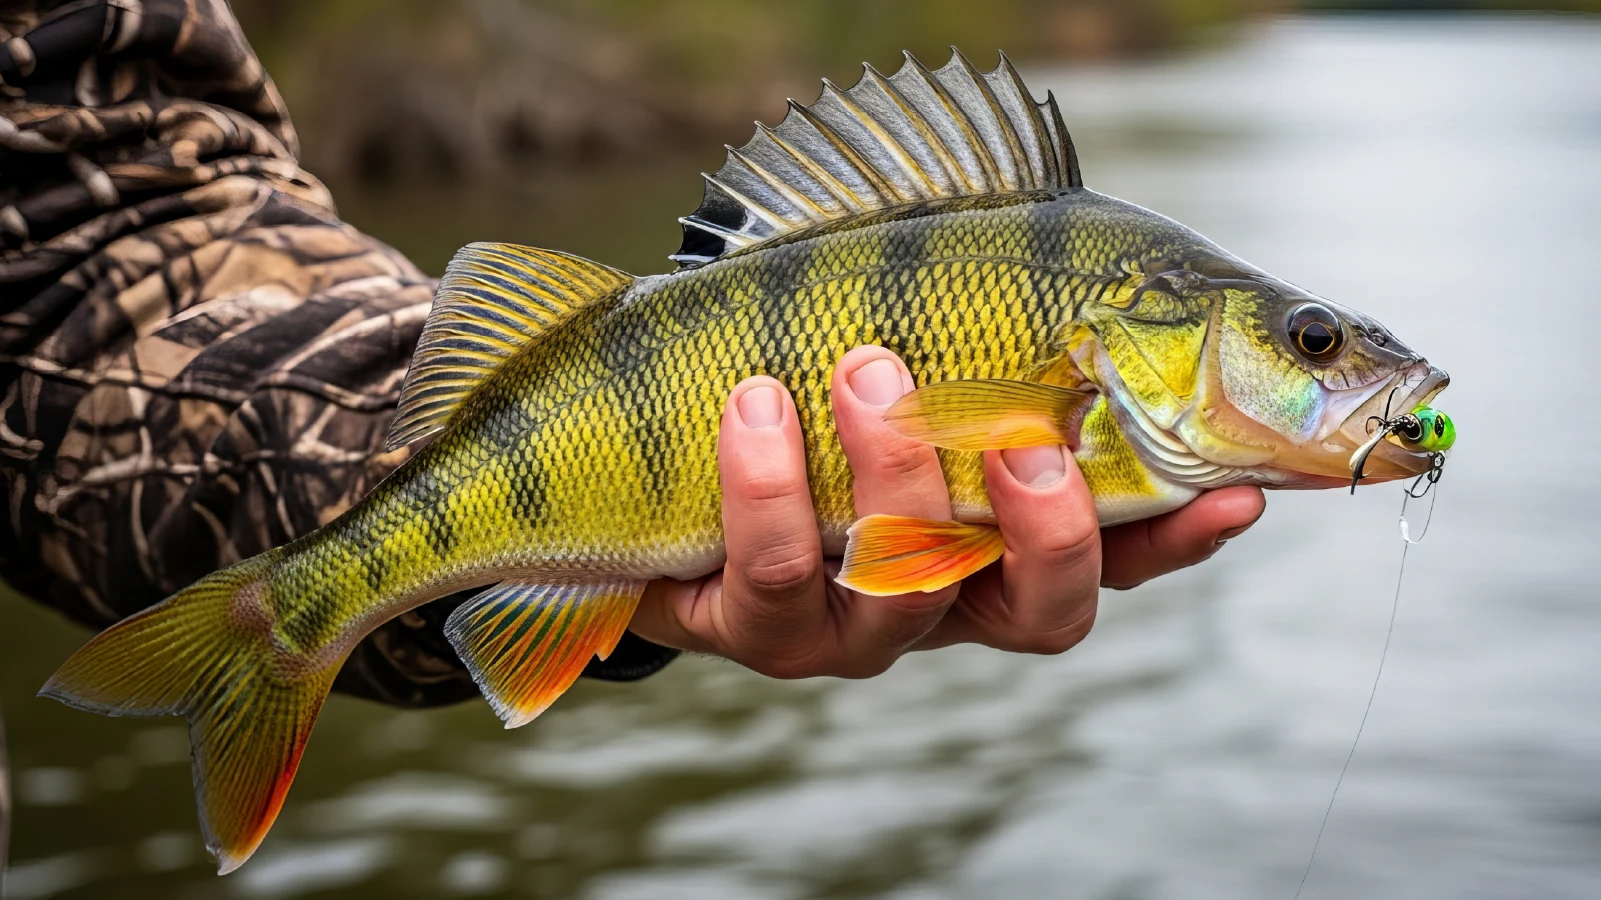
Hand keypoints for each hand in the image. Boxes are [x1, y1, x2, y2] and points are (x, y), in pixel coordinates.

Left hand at [628, 347, 1264, 677]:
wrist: (648, 437)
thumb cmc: (802, 364)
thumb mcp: (905, 333)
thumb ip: (995, 319)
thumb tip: (1075, 239)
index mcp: (1006, 531)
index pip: (1121, 552)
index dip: (1182, 537)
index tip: (1241, 492)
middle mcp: (948, 589)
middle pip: (1040, 611)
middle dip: (1049, 534)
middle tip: (1030, 446)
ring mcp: (853, 618)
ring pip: (905, 587)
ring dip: (896, 472)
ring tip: (865, 368)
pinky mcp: (755, 623)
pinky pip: (775, 573)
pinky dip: (768, 483)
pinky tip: (753, 401)